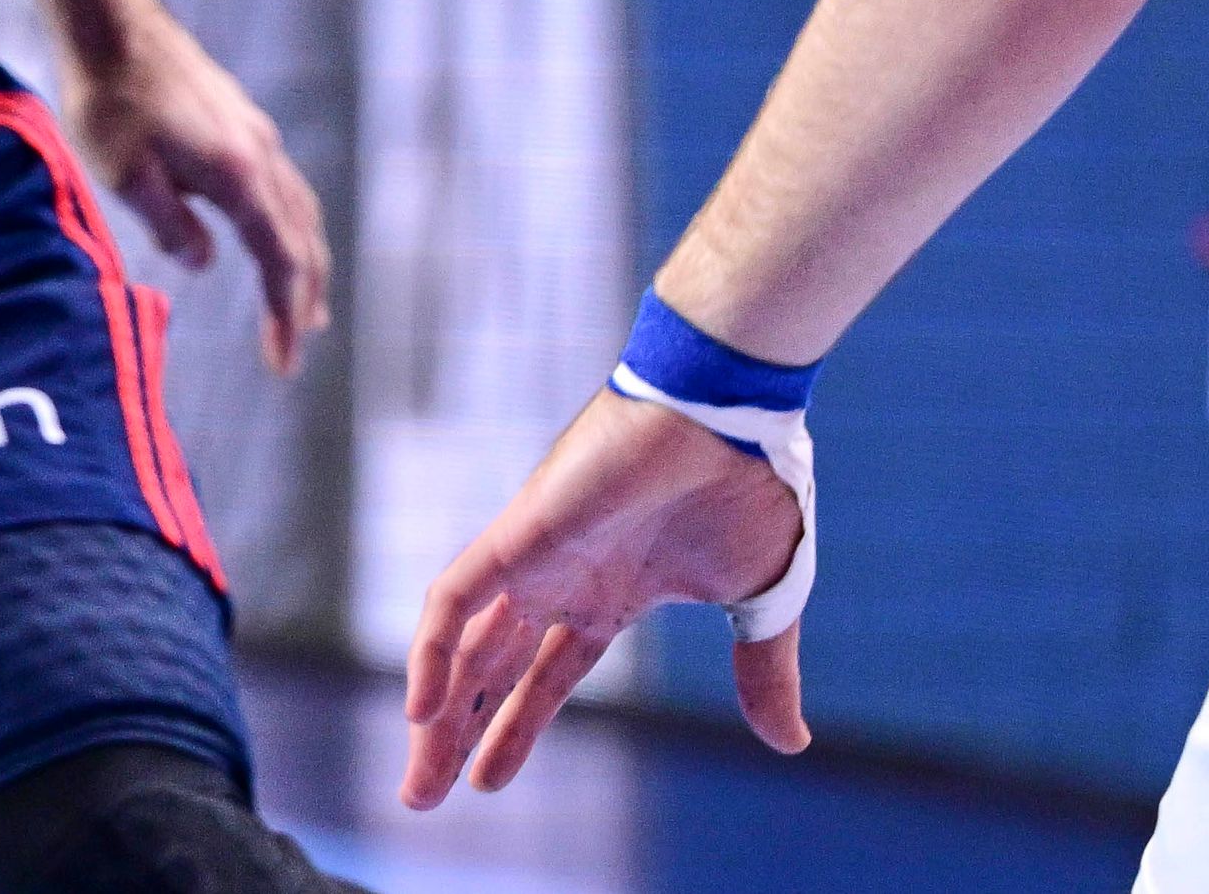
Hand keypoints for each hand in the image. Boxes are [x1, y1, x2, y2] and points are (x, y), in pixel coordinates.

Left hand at [55, 16, 330, 375]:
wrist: (111, 22)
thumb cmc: (109, 100)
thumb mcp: (126, 175)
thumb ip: (170, 226)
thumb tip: (204, 262)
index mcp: (238, 175)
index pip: (279, 260)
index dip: (285, 315)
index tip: (283, 361)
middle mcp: (260, 154)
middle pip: (302, 238)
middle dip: (304, 296)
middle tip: (296, 343)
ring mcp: (255, 134)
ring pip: (298, 208)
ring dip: (303, 259)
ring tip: (300, 302)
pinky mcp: (240, 121)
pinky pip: (282, 185)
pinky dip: (288, 224)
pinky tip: (268, 233)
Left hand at [397, 388, 807, 808]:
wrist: (735, 411)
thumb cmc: (749, 485)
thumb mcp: (761, 605)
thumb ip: (763, 673)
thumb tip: (791, 742)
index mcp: (608, 595)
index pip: (544, 675)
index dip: (514, 726)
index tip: (485, 782)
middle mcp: (561, 579)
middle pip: (490, 667)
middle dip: (457, 731)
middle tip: (423, 798)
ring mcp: (536, 555)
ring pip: (463, 641)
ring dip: (436, 709)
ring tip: (416, 774)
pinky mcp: (523, 531)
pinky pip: (458, 595)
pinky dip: (433, 648)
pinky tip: (420, 707)